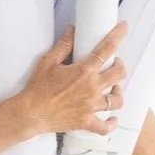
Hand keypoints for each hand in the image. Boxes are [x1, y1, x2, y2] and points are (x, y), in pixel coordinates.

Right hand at [16, 20, 127, 135]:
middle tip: (114, 64)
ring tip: (113, 90)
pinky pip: (105, 127)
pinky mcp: (86, 122)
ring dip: (118, 93)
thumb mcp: (48, 62)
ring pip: (117, 100)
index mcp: (84, 71)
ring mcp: (90, 106)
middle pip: (119, 74)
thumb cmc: (37, 88)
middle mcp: (91, 88)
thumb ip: (63, 45)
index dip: (118, 35)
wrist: (30, 113)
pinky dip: (111, 124)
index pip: (107, 48)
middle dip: (120, 66)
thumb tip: (72, 30)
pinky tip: (112, 119)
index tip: (124, 27)